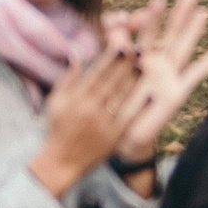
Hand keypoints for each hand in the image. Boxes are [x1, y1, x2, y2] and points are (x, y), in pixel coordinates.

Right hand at [30, 52, 143, 198]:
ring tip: (148, 64)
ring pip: (122, 97)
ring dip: (135, 80)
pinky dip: (140, 106)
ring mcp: (102, 123)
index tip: (123, 45)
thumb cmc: (59, 128)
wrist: (62, 162)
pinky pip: (129, 118)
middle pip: (111, 82)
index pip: (96, 74)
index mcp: (75, 99)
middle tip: (142, 49)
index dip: (110, 59)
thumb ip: (68, 78)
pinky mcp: (113, 136)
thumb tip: (76, 54)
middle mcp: (89, 109)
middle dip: (127, 65)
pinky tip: (151, 94)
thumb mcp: (56, 102)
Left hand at [111, 0, 207, 170]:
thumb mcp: (109, 75)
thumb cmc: (115, 104)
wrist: (122, 134)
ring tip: (203, 13)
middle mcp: (158, 62)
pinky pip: (192, 77)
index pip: (145, 30)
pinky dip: (206, 66)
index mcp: (139, 56)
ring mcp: (169, 76)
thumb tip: (111, 24)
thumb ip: (113, 49)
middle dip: (180, 12)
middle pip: (171, 32)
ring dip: (193, 32)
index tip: (142, 7)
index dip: (145, 17)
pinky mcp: (176, 93)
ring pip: (183, 48)